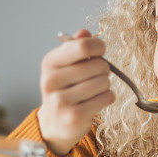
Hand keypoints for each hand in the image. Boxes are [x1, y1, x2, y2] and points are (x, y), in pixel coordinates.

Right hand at [37, 29, 114, 154]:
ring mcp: (61, 100)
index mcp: (49, 63)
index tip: (101, 51)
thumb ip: (76, 47)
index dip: (99, 46)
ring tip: (95, 90)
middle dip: (104, 69)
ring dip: (105, 85)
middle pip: (98, 65)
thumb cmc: (65, 89)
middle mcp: (51, 80)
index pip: (83, 46)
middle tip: (97, 75)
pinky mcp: (74, 116)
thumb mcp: (65, 66)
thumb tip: (84, 32)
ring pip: (104, 82)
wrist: (55, 124)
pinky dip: (108, 97)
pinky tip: (97, 100)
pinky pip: (106, 97)